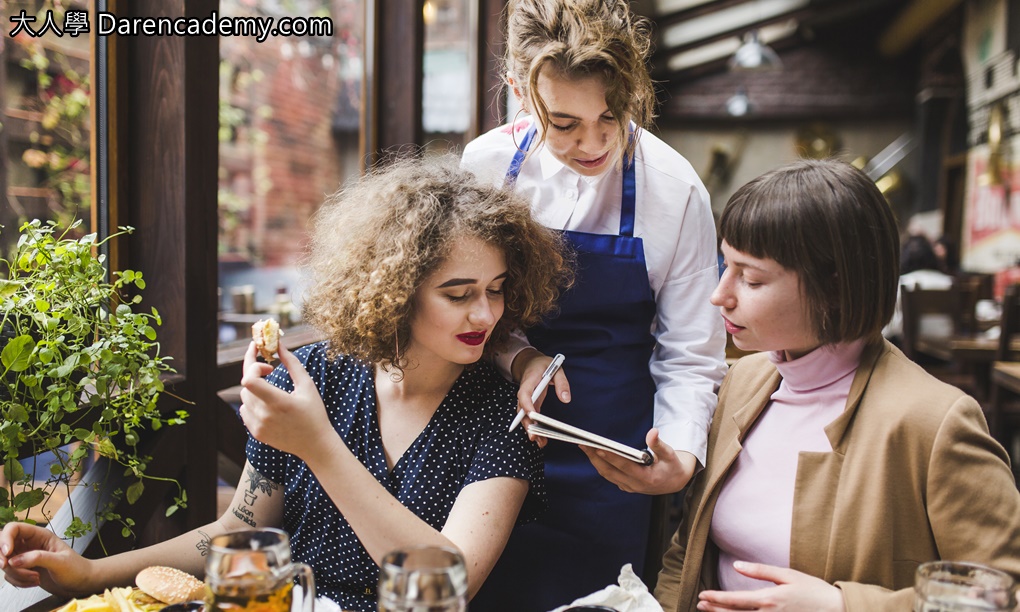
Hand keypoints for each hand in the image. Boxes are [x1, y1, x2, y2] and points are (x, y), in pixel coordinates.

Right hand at [0, 522, 92, 595]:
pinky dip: (18, 581)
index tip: (7, 554)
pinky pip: (10, 575)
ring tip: (36, 578)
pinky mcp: (23, 570)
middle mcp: (29, 544)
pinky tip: (34, 582)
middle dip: (4, 559)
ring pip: (6, 563)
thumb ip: (38, 558)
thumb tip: (15, 560)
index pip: (14, 529)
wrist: (80, 583)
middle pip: (3, 545)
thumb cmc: (76, 569)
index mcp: (40, 535)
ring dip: (16, 574)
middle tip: (10, 567)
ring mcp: (25, 557)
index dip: (5, 539)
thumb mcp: (60, 562)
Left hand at [239, 341, 334, 460]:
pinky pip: (244, 411)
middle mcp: (265, 415)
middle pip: (246, 385)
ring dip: (254, 388)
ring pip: (244, 398)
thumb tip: (278, 344)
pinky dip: (252, 403)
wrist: (315, 444)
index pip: (249, 380)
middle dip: (256, 373)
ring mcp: (259, 426)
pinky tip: (267, 403)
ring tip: (270, 388)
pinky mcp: (256, 433)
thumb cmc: (314, 412)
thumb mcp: (307, 385)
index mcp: (279, 402)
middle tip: (270, 370)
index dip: (252, 364)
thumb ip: (291, 363)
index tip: (263, 360)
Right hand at [511, 349, 570, 447]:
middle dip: (527, 424)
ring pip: (524, 416)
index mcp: (529, 380)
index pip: (524, 394)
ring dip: (530, 429)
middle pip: (521, 410)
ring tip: (540, 442)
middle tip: (534, 436)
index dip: (527, 405)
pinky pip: (529, 417)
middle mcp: (524, 392)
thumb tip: (566, 399)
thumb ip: (562, 382)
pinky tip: (540, 438)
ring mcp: (526, 399)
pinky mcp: (530, 404)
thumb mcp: (556, 368)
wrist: (531, 362)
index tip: (533, 415)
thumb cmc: (544, 364)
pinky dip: (534, 427)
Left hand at [582, 429, 696, 493]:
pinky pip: (610, 476)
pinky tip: (593, 454)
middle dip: (595, 457)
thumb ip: (659, 444)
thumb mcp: (670, 454)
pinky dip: (600, 465)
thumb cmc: (672, 465)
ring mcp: (629, 487)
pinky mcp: (626, 486)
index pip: (625, 467)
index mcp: (647, 478)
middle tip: (583, 443)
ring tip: (584, 446)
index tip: (599, 447)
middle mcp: (636, 485)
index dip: (611, 458)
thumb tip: (652, 431)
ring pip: (607, 474)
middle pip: (610, 471)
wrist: (675, 482)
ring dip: (594, 460)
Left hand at [697, 562, 844, 610]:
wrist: (837, 610)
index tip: (702, 595)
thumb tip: (737, 565)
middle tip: (700, 605)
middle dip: (715, 611)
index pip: (735, 600)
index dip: (716, 599)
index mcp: (770, 599)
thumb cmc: (813, 590)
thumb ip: (760, 570)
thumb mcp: (787, 575)